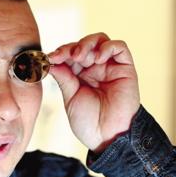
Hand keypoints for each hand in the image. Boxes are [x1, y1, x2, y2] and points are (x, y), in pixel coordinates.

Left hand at [48, 33, 139, 151]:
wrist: (107, 136)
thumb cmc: (88, 122)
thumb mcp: (70, 97)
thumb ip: (63, 77)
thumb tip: (50, 60)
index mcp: (79, 75)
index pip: (70, 54)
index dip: (60, 52)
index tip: (50, 58)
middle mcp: (95, 68)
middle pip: (83, 44)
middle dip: (72, 47)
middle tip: (65, 56)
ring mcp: (110, 67)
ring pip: (100, 40)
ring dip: (87, 44)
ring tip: (79, 57)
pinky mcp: (125, 68)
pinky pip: (119, 47)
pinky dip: (107, 47)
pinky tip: (97, 59)